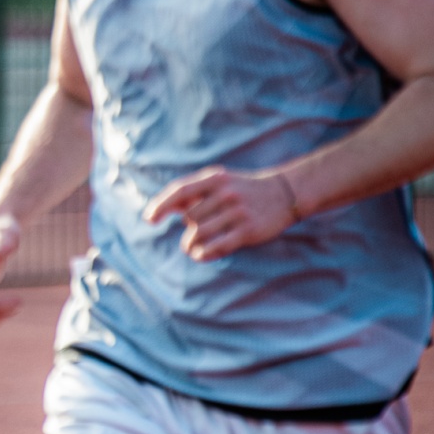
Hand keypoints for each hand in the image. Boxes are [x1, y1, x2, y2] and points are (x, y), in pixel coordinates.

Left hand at [144, 167, 297, 260]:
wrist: (284, 193)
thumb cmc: (241, 189)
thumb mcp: (218, 181)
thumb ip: (191, 193)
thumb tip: (158, 210)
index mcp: (215, 178)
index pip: (180, 190)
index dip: (161, 205)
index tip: (149, 220)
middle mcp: (226, 193)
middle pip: (189, 218)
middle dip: (187, 227)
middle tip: (194, 230)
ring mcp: (238, 212)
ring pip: (200, 234)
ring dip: (190, 244)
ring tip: (190, 247)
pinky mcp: (248, 231)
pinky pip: (217, 247)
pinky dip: (203, 254)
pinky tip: (199, 254)